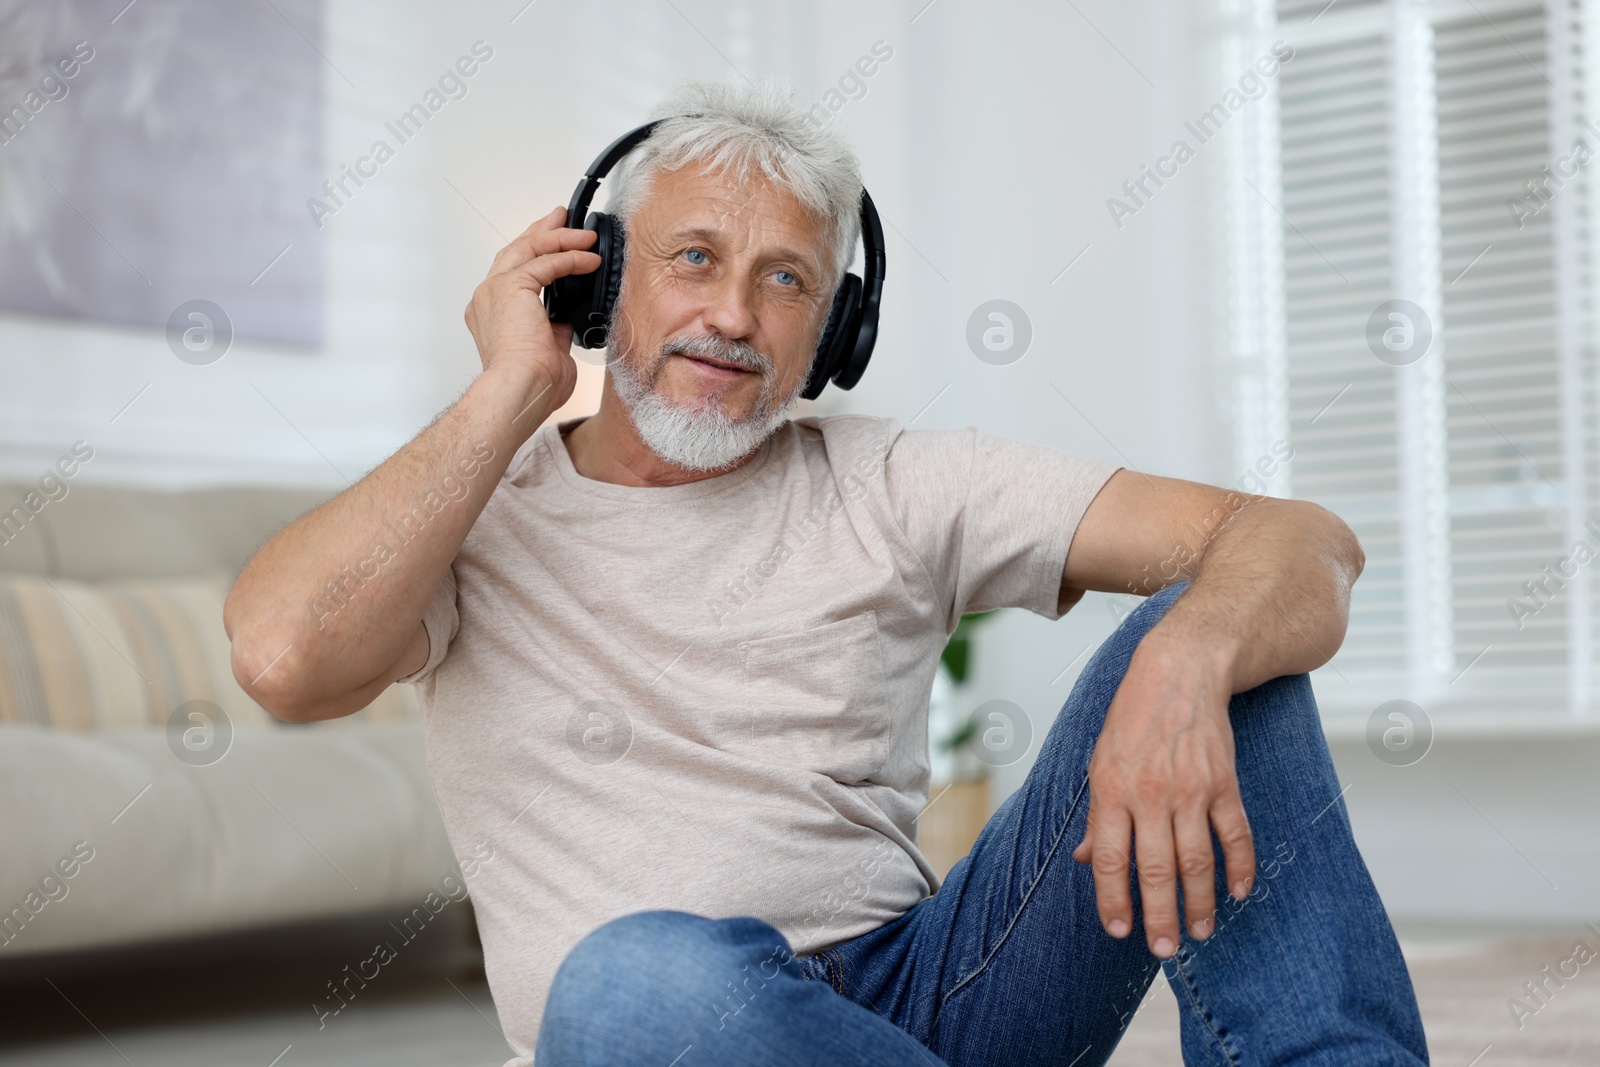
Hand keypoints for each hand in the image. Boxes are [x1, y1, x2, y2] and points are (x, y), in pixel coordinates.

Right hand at [463, 206, 600, 408]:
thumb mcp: (547, 351)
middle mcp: (486, 298)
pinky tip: (589, 258)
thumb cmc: (532, 384)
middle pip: (515, 251)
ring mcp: (494, 290)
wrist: (521, 390)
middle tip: (562, 217)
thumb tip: (567, 320)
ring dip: (560, 238)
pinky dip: (570, 258)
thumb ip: (554, 329)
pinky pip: (545, 263)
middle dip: (542, 232)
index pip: (513, 273)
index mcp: (491, 315)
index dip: (536, 255)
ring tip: (585, 233)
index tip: (556, 244)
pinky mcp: (510, 287)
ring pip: (528, 249)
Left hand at [1071, 628, 1255, 957]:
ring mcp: (1190, 790)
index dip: (1113, 899)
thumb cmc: (1133, 717)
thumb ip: (1097, 815)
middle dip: (1159, 915)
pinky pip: (1235, 835)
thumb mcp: (1099, 761)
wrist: (1180, 671)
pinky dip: (1240, 866)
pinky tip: (1238, 892)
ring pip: (1196, 860)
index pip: (1109, 859)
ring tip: (1199, 932)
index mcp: (1111, 790)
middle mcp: (1149, 794)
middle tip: (1163, 948)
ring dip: (1200, 902)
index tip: (1119, 930)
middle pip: (1155, 869)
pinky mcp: (1224, 783)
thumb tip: (1083, 859)